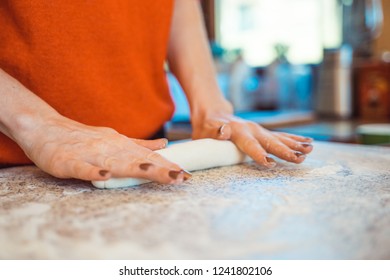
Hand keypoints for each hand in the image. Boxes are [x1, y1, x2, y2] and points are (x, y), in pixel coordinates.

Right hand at [16, 115, 189, 182]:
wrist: (46, 128)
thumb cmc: (83, 138)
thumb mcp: (115, 139)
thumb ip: (139, 144)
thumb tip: (165, 144)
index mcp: (121, 145)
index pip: (148, 157)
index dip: (167, 166)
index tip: (187, 175)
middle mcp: (109, 148)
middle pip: (137, 160)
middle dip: (160, 169)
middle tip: (181, 177)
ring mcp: (90, 154)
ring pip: (115, 162)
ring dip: (136, 168)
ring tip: (156, 174)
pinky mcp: (68, 160)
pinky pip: (82, 167)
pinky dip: (93, 171)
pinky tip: (104, 175)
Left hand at [192, 112, 312, 167]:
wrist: (213, 112)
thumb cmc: (206, 126)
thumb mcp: (205, 130)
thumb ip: (214, 132)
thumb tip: (223, 131)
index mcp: (237, 131)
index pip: (250, 145)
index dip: (260, 154)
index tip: (270, 162)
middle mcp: (252, 129)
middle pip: (271, 142)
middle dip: (286, 151)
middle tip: (300, 158)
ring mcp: (259, 130)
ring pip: (280, 138)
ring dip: (295, 144)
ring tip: (310, 150)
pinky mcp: (262, 132)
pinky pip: (281, 136)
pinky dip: (295, 139)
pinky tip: (308, 142)